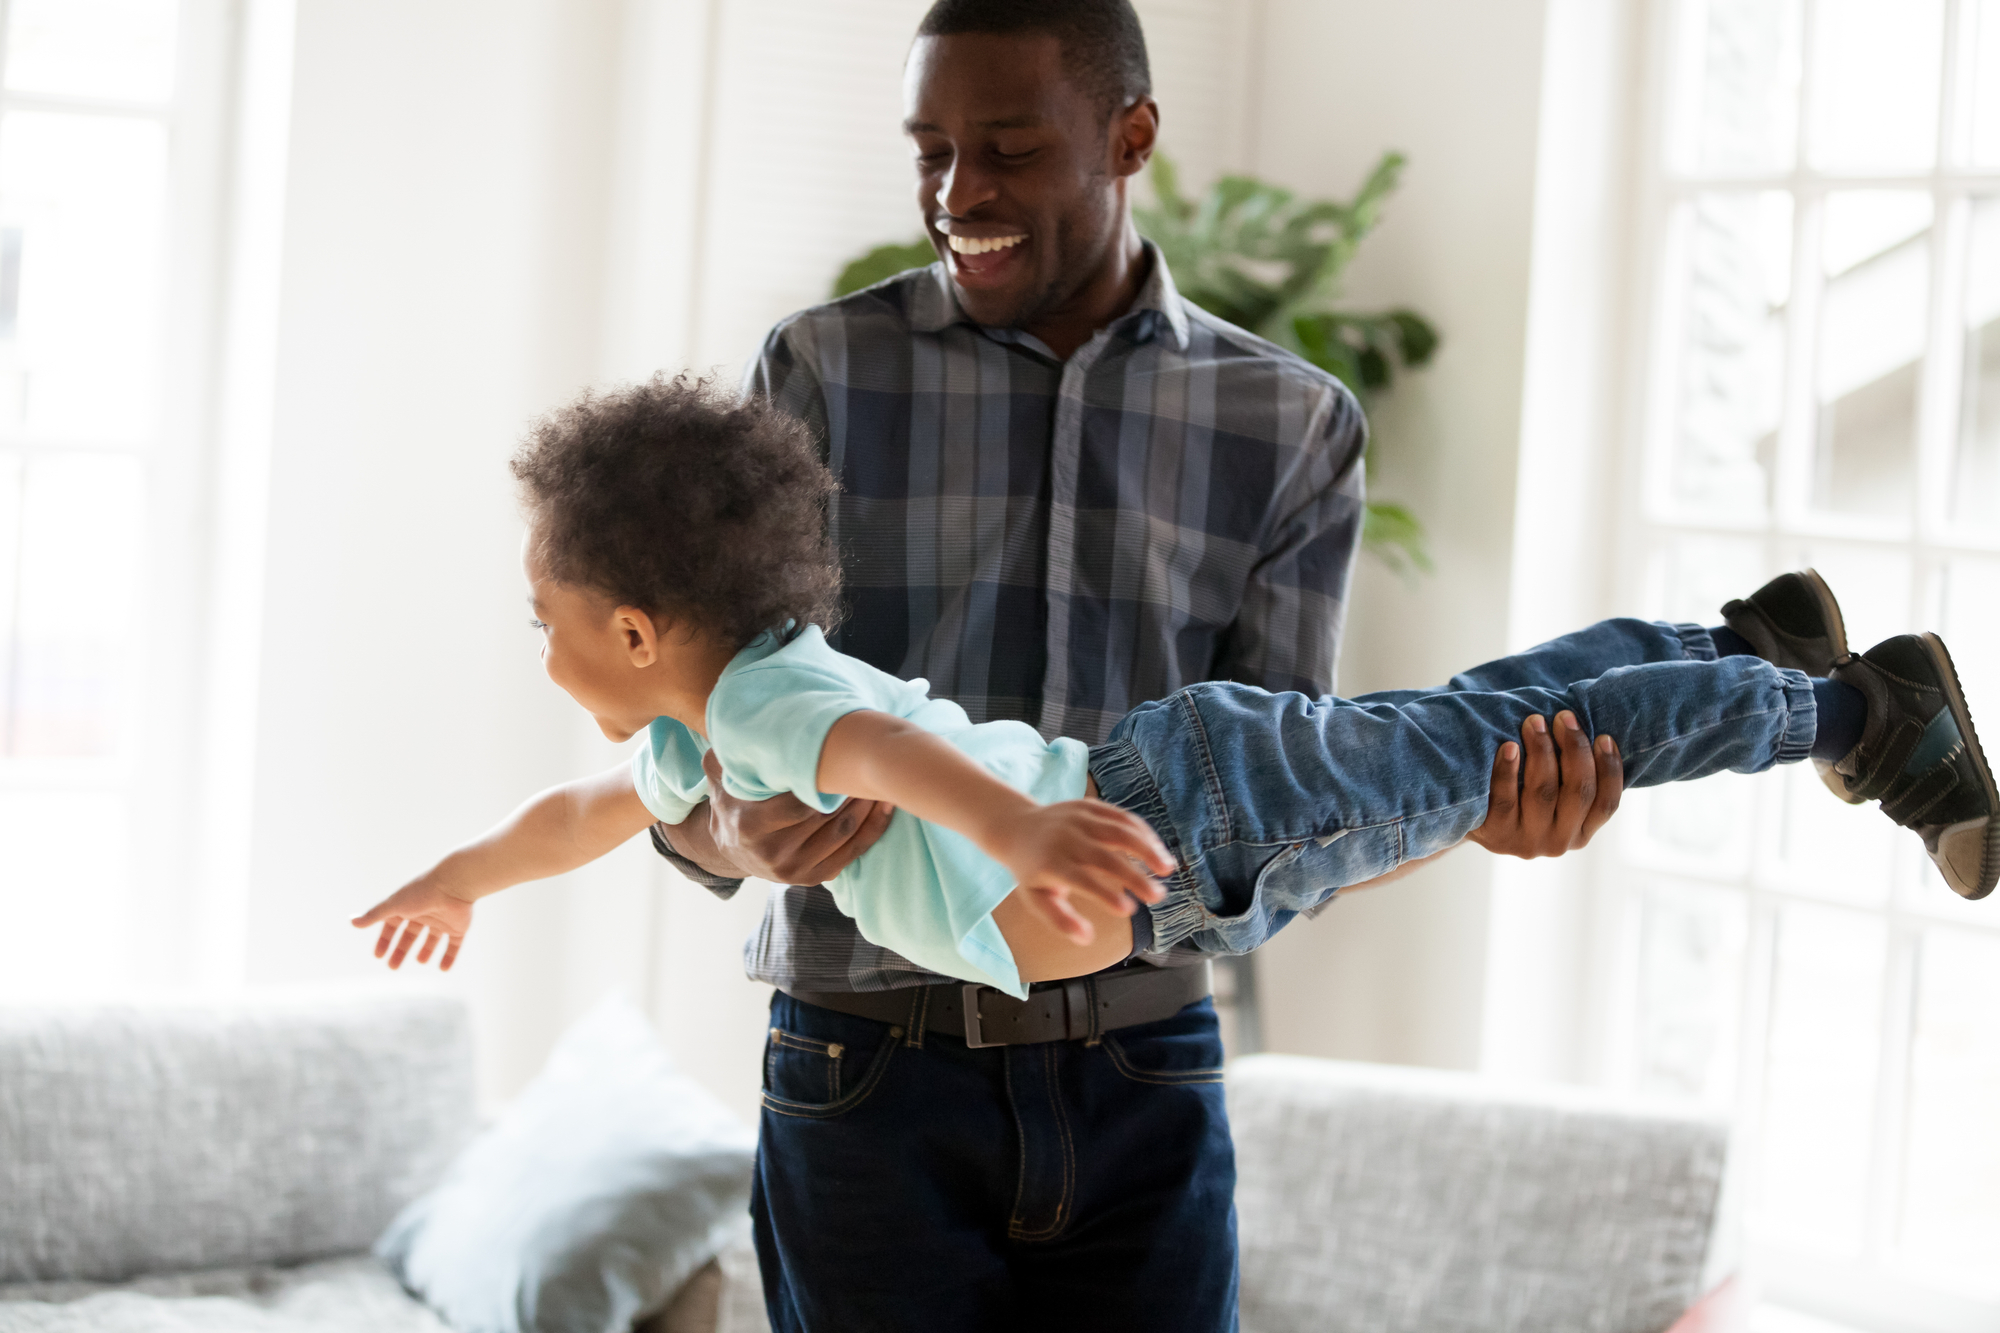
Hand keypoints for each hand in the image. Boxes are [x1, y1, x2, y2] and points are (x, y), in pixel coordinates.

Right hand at [352, 874, 474, 969]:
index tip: (378, 956)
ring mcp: (442, 920)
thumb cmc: (422, 892)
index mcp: (407, 906)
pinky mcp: (458, 927)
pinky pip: (454, 945)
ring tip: (420, 961)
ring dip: (426, 951)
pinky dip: (449, 957)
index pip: (392, 926)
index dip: (385, 941)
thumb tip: (351, 922)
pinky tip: (443, 969)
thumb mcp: (394, 905)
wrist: (455, 884)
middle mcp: (424, 913)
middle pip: (410, 935)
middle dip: (400, 950)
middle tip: (393, 967)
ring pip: (432, 939)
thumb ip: (374, 915)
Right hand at [700, 750, 895, 884]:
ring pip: (844, 833)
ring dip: (868, 805)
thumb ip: (727, 754)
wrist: (731, 849)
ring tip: (881, 777)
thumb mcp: (722, 777)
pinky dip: (874, 828)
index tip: (842, 757)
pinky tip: (885, 805)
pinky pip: (853, 852)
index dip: (824, 781)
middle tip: (871, 761)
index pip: (798, 803)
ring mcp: (795, 870)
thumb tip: (737, 726)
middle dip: (852, 789)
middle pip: (826, 818)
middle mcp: (773, 853)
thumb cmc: (733, 802)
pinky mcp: (814, 878)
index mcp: (751, 826)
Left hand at [988, 800, 1173, 943]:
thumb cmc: (1031, 871)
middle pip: (1105, 856)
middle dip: (1135, 876)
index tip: (1129, 910)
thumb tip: (1087, 939)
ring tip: (1167, 869)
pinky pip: (1121, 816)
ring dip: (1147, 848)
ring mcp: (1079, 818)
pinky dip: (1142, 832)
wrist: (1017, 826)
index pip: (1082, 880)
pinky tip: (1157, 850)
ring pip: (1119, 830)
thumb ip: (1060, 919)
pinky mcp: (1090, 805)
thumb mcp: (1036, 899)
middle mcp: (1066, 838)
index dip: (1105, 894)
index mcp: (1051, 863)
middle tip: (1158, 896)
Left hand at [1469, 710, 1623, 858]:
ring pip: (1543, 792)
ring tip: (1534, 722)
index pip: (1607, 803)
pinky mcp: (1496, 835)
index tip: (1603, 736)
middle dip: (1575, 749)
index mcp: (1581, 832)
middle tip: (1563, 717)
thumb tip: (1586, 727)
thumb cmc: (1520, 793)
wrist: (1469, 818)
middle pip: (1578, 792)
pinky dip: (1507, 770)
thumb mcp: (1553, 793)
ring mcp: (1527, 841)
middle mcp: (1559, 842)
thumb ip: (1572, 774)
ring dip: (1542, 750)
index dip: (1610, 769)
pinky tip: (1509, 746)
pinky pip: (1505, 799)